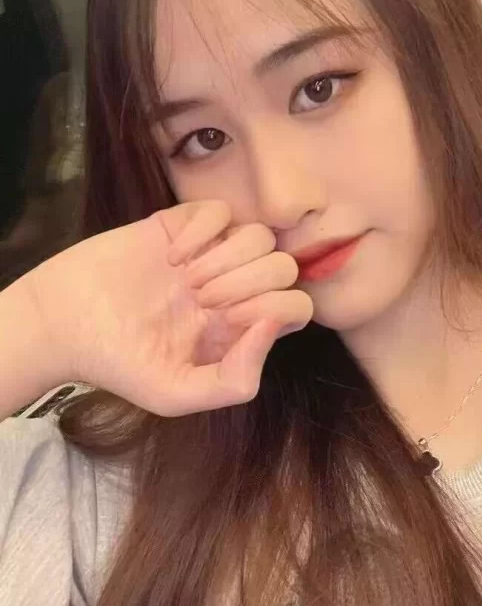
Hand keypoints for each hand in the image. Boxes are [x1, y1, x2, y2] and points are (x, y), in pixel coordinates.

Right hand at [24, 201, 312, 415]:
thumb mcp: (175, 394)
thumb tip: (272, 327)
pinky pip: (220, 211)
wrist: (60, 324)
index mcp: (241, 329)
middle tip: (201, 300)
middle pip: (285, 267)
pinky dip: (201, 231)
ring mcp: (210, 254)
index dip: (274, 309)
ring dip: (225, 257)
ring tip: (185, 279)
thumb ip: (235, 381)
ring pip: (259, 235)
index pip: (296, 306)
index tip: (226, 321)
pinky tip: (171, 256)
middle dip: (249, 283)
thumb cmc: (116, 364)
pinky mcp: (181, 224)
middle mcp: (233, 289)